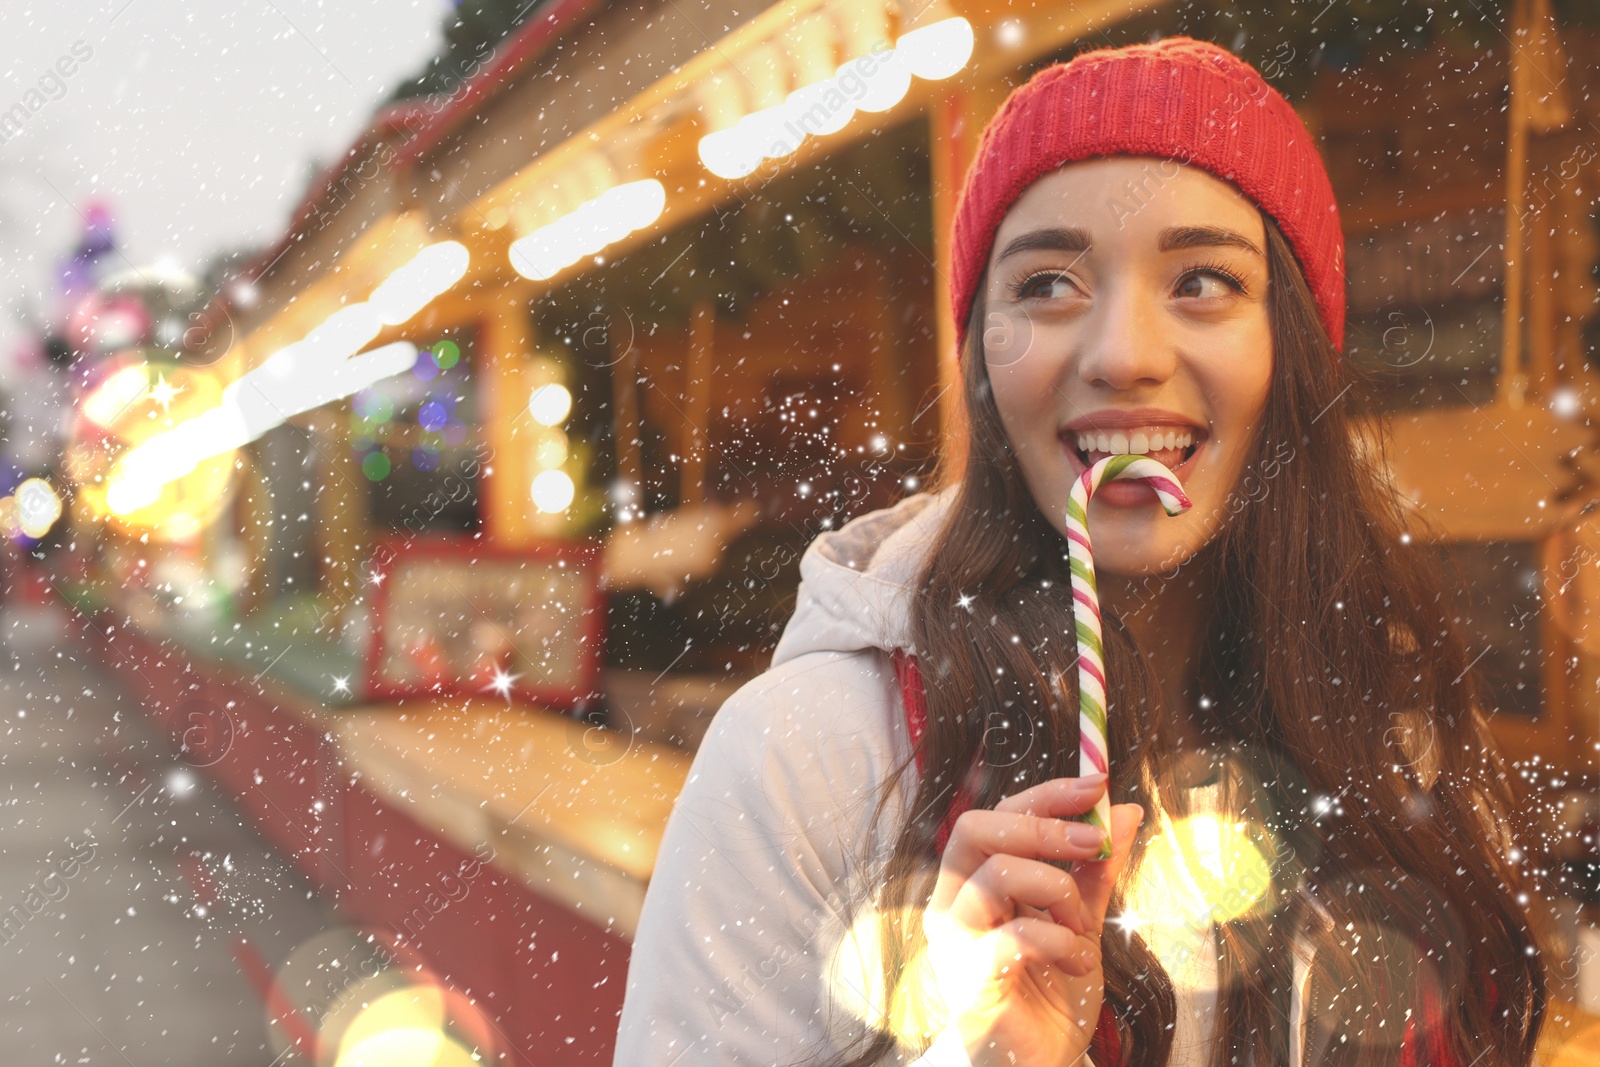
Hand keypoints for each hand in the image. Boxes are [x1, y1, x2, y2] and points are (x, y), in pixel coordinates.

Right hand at [921, 774, 1143, 1066]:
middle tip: (1094, 844)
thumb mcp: (1082, 921)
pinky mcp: (968, 978)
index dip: (1047, 794)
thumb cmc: (1048, 993)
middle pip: (977, 827)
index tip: (1096, 785)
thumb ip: (1096, 871)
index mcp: (973, 880)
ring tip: (1081, 928)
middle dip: (1043, 826)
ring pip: (995, 873)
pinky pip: (1015, 935)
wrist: (1037, 1065)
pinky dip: (1060, 941)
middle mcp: (951, 902)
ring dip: (1057, 890)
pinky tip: (1079, 962)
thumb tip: (1124, 811)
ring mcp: (954, 939)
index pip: (999, 813)